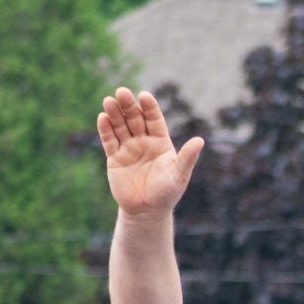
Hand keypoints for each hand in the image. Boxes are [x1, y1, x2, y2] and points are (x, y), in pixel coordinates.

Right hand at [97, 87, 204, 217]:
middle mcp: (143, 141)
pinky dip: (105, 129)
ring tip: (109, 101)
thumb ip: (187, 157)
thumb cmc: (167, 194)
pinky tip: (102, 117)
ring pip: (120, 126)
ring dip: (114, 113)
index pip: (154, 119)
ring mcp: (128, 148)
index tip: (144, 96)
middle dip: (128, 105)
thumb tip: (200, 140)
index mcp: (160, 142)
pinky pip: (109, 140)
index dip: (149, 108)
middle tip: (122, 92)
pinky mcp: (114, 157)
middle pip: (134, 118)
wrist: (147, 211)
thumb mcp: (178, 175)